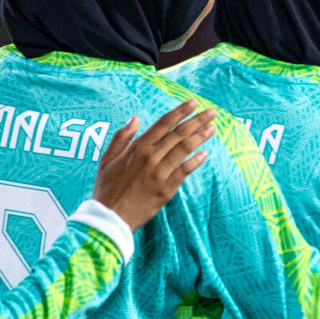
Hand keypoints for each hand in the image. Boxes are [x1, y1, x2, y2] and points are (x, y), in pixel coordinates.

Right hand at [92, 102, 215, 230]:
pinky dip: (195, 161)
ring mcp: (159, 173)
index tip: (193, 103)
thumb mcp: (107, 159)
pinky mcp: (166, 189)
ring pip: (184, 150)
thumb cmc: (107, 188)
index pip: (163, 124)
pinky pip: (184, 171)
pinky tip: (205, 154)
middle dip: (197, 121)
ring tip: (212, 128)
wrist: (109, 216)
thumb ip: (121, 137)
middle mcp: (150, 157)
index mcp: (137, 147)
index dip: (179, 112)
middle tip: (211, 113)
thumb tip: (135, 118)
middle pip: (178, 134)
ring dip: (200, 137)